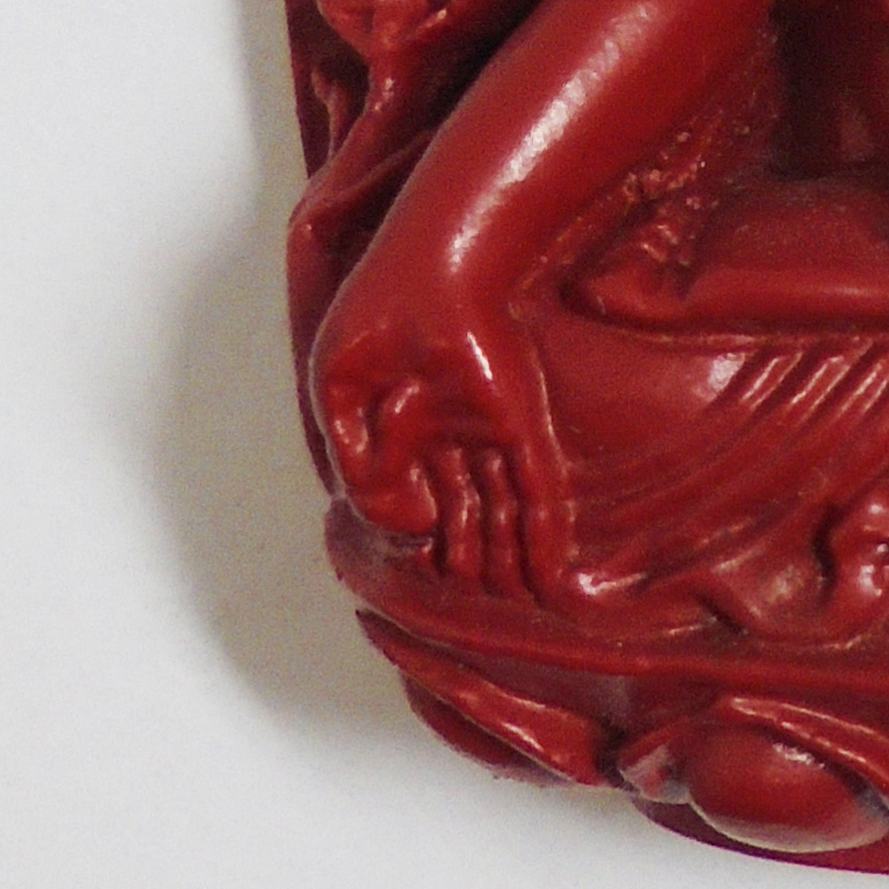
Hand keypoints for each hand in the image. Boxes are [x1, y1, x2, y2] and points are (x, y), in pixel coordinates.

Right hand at [309, 268, 568, 603]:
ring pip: (501, 515)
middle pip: (465, 517)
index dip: (420, 546)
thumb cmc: (377, 316)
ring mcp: (488, 432)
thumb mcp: (337, 394)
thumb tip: (407, 529)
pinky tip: (550, 579)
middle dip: (471, 567)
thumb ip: (361, 470)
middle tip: (481, 618)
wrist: (431, 270)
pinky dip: (543, 537)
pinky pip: (537, 491)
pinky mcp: (521, 424)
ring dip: (507, 566)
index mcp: (404, 429)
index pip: (415, 503)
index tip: (422, 585)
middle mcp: (450, 436)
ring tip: (517, 615)